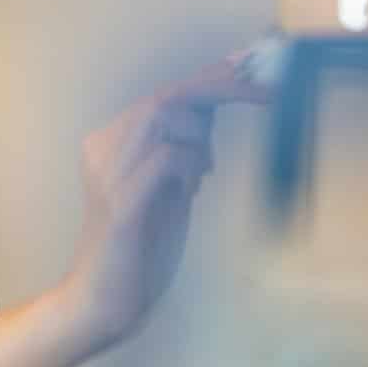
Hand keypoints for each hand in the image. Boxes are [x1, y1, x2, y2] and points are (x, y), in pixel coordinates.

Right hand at [59, 55, 270, 350]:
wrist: (102, 302)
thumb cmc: (139, 250)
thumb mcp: (169, 190)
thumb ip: (183, 153)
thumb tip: (210, 115)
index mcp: (110, 142)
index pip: (165, 94)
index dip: (212, 76)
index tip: (254, 65)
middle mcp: (102, 149)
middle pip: (165, 95)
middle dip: (221, 87)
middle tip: (266, 92)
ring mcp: (107, 174)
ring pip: (163, 115)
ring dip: (199, 138)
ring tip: (202, 174)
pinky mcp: (120, 203)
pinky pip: (166, 158)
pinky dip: (190, 166)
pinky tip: (190, 191)